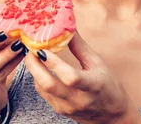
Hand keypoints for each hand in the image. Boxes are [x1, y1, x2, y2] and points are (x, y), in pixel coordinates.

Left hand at [24, 31, 140, 123]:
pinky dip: (38, 78)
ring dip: (34, 70)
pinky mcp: (60, 110)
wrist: (111, 115)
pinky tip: (37, 66)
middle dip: (34, 65)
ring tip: (31, 54)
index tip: (42, 48)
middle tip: (30, 48)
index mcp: (92, 86)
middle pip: (49, 84)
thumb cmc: (107, 85)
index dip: (54, 63)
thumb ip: (79, 46)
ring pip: (43, 88)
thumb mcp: (97, 63)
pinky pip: (43, 93)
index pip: (70, 77)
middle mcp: (78, 99)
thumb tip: (68, 26)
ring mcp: (67, 107)